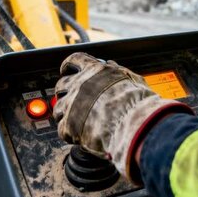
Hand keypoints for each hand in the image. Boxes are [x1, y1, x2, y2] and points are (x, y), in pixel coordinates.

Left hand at [52, 52, 192, 182]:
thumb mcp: (132, 79)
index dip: (68, 66)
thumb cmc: (139, 104)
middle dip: (65, 91)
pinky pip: (62, 129)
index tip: (66, 70)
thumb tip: (111, 66)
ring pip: (58, 107)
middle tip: (71, 99)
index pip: (75, 60)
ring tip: (74, 121)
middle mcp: (80, 84)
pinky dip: (69, 133)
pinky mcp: (69, 126)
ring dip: (64, 114)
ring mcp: (72, 105)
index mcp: (95, 71)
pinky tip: (79, 136)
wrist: (136, 124)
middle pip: (62, 84)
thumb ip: (118, 72)